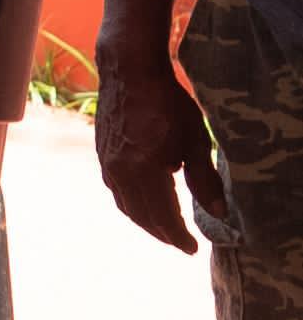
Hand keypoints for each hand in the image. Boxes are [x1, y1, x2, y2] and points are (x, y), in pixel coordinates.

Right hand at [94, 55, 226, 253]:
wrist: (129, 71)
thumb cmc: (167, 102)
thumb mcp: (195, 141)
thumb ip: (204, 180)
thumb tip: (218, 212)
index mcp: (144, 170)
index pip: (163, 216)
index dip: (178, 236)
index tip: (192, 248)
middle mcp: (120, 172)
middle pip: (140, 215)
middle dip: (161, 232)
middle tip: (179, 242)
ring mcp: (107, 162)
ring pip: (124, 204)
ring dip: (144, 220)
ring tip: (162, 227)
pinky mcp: (102, 153)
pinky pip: (115, 189)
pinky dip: (130, 202)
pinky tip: (141, 199)